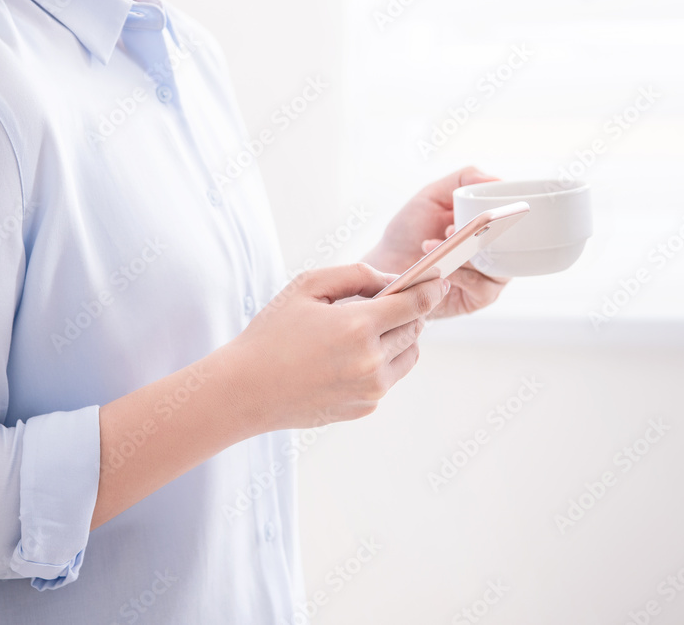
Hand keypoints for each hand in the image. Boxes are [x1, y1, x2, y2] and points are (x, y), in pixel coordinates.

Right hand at [223, 262, 448, 431]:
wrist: (246, 390)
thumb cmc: (271, 334)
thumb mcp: (306, 287)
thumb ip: (355, 274)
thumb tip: (391, 280)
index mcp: (357, 327)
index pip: (415, 304)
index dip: (430, 289)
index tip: (437, 281)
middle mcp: (371, 362)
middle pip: (415, 329)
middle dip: (408, 313)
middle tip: (387, 303)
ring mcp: (370, 389)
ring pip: (408, 356)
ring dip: (398, 339)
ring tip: (365, 331)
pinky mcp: (364, 408)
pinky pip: (388, 378)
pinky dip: (379, 364)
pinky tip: (346, 358)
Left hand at [366, 166, 508, 318]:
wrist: (385, 265)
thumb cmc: (410, 231)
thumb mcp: (432, 196)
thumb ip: (461, 179)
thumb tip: (496, 179)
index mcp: (488, 226)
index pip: (514, 218)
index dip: (501, 212)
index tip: (481, 209)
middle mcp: (494, 250)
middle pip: (510, 243)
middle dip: (482, 234)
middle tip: (451, 228)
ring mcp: (489, 275)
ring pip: (498, 265)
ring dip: (467, 255)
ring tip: (433, 245)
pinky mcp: (478, 298)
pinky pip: (481, 287)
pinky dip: (462, 275)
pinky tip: (440, 268)